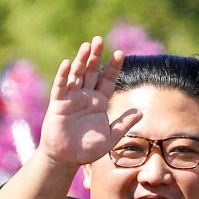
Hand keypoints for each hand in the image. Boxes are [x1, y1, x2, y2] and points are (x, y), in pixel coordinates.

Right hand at [38, 36, 139, 167]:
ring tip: (87, 46)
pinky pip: (60, 87)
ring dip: (81, 60)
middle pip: (92, 72)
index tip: (120, 53)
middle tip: (99, 39)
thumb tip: (140, 112)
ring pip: (77, 75)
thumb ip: (123, 124)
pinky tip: (67, 63)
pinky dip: (63, 75)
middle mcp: (85, 96)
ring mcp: (71, 99)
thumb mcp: (110, 137)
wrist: (66, 159)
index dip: (113, 67)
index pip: (107, 79)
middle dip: (96, 56)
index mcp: (99, 102)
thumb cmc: (87, 149)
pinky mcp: (58, 104)